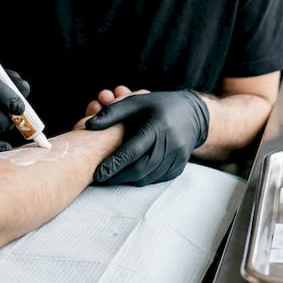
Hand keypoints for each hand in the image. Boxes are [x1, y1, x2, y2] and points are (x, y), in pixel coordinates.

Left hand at [84, 90, 208, 184]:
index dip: (114, 164)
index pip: (133, 151)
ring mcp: (177, 157)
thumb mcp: (137, 101)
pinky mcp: (179, 166)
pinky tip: (131, 174)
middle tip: (100, 179)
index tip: (97, 174)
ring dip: (128, 180)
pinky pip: (156, 178)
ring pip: (148, 177)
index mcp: (158, 126)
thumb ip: (113, 112)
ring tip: (112, 177)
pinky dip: (141, 179)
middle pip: (139, 168)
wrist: (194, 114)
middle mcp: (170, 143)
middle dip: (118, 176)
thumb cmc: (159, 106)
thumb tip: (89, 125)